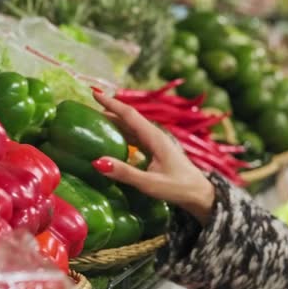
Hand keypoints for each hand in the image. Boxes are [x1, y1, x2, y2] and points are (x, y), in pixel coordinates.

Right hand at [91, 89, 215, 224]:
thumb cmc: (178, 188)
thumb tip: (98, 162)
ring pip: (130, 127)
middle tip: (87, 108)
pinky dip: (120, 133)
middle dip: (108, 110)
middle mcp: (154, 135)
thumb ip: (124, 173)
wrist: (200, 194)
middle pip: (128, 118)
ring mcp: (155, 142)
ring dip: (114, 121)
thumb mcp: (149, 183)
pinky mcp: (155, 150)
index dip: (111, 103)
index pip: (129, 115)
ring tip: (94, 120)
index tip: (94, 93)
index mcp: (154, 137)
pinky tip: (111, 138)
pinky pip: (134, 137)